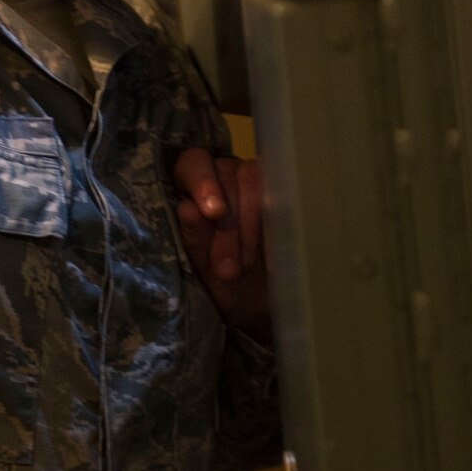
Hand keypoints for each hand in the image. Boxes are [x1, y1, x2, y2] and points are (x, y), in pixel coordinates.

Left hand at [173, 148, 271, 345]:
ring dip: (250, 223)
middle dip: (228, 224)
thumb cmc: (221, 284)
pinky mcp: (282, 194)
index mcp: (192, 188)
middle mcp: (223, 177)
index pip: (192, 163)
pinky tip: (271, 254)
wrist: (257, 306)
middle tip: (228, 269)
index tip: (213, 213)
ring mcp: (255, 182)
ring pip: (254, 178)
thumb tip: (188, 208)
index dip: (202, 181)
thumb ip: (194, 239)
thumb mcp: (204, 270)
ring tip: (245, 265)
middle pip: (226, 174)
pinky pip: (283, 192)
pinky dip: (275, 223)